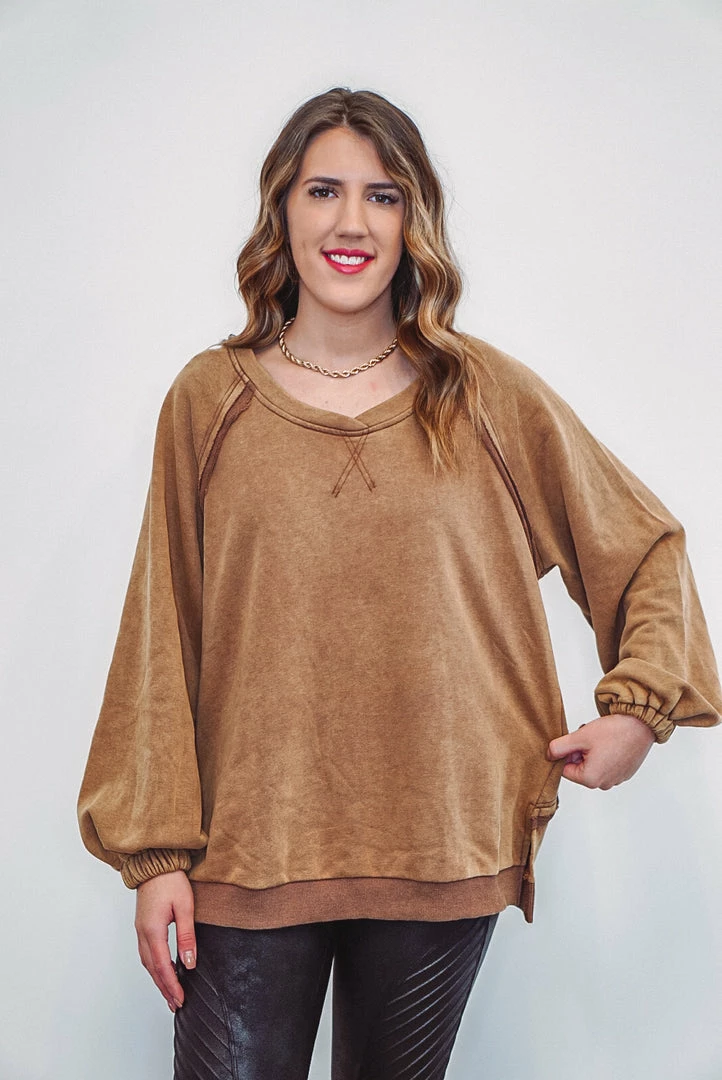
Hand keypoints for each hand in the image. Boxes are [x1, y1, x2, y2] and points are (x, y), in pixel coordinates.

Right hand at [134, 869, 195, 1011]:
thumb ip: (187, 936)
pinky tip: (163, 970)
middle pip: (152, 969)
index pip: (163, 966)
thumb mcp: (185, 906)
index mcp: (153, 930)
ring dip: (158, 979)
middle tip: (176, 1004)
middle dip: (164, 988)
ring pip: (147, 963)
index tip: (181, 999)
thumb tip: (189, 963)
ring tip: (170, 993)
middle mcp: (142, 933)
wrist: (154, 862)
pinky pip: (146, 953)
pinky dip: (154, 967)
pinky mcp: (142, 925)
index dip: (172, 985)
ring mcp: (140, 930)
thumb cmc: (170, 880)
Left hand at [546, 712, 654, 789]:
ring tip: (601, 739)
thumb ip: (559, 747)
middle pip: (579, 768)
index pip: (565, 769)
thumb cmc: (614, 732)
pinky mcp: (624, 772)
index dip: (567, 753)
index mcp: (590, 779)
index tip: (576, 741)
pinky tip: (611, 742)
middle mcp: (604, 784)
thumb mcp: (579, 737)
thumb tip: (549, 755)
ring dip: (592, 752)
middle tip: (589, 738)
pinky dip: (605, 754)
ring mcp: (616, 779)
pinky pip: (607, 765)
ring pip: (593, 766)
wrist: (641, 725)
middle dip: (580, 752)